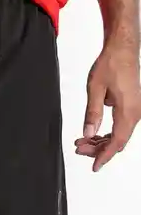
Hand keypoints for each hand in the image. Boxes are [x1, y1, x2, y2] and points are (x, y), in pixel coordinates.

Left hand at [75, 40, 140, 171]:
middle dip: (98, 148)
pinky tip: (93, 133)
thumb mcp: (95, 90)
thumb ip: (92, 114)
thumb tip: (88, 133)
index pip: (116, 142)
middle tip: (79, 148)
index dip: (104, 156)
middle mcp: (135, 113)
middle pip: (117, 141)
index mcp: (127, 111)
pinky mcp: (132, 106)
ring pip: (119, 134)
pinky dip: (107, 132)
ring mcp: (135, 110)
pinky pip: (121, 126)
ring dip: (101, 140)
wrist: (122, 49)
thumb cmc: (111, 64)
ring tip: (82, 141)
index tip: (94, 166)